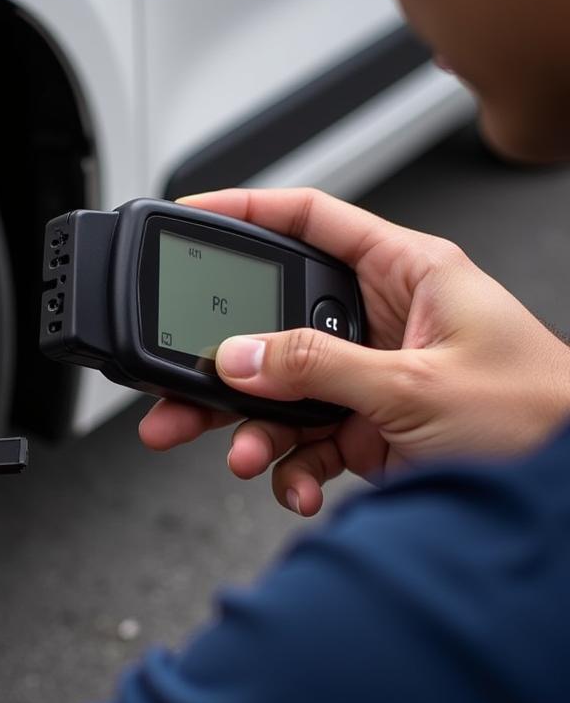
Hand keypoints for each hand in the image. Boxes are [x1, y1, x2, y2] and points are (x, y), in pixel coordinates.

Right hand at [140, 188, 569, 515]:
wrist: (565, 490)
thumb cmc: (539, 417)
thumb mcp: (416, 384)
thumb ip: (319, 366)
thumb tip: (240, 355)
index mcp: (407, 273)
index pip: (312, 221)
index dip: (246, 211)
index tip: (190, 215)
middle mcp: (382, 320)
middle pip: (276, 321)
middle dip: (223, 360)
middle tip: (173, 384)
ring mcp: (371, 378)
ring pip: (281, 391)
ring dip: (251, 428)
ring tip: (240, 455)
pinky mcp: (367, 429)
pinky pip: (305, 443)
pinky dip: (292, 471)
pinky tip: (298, 487)